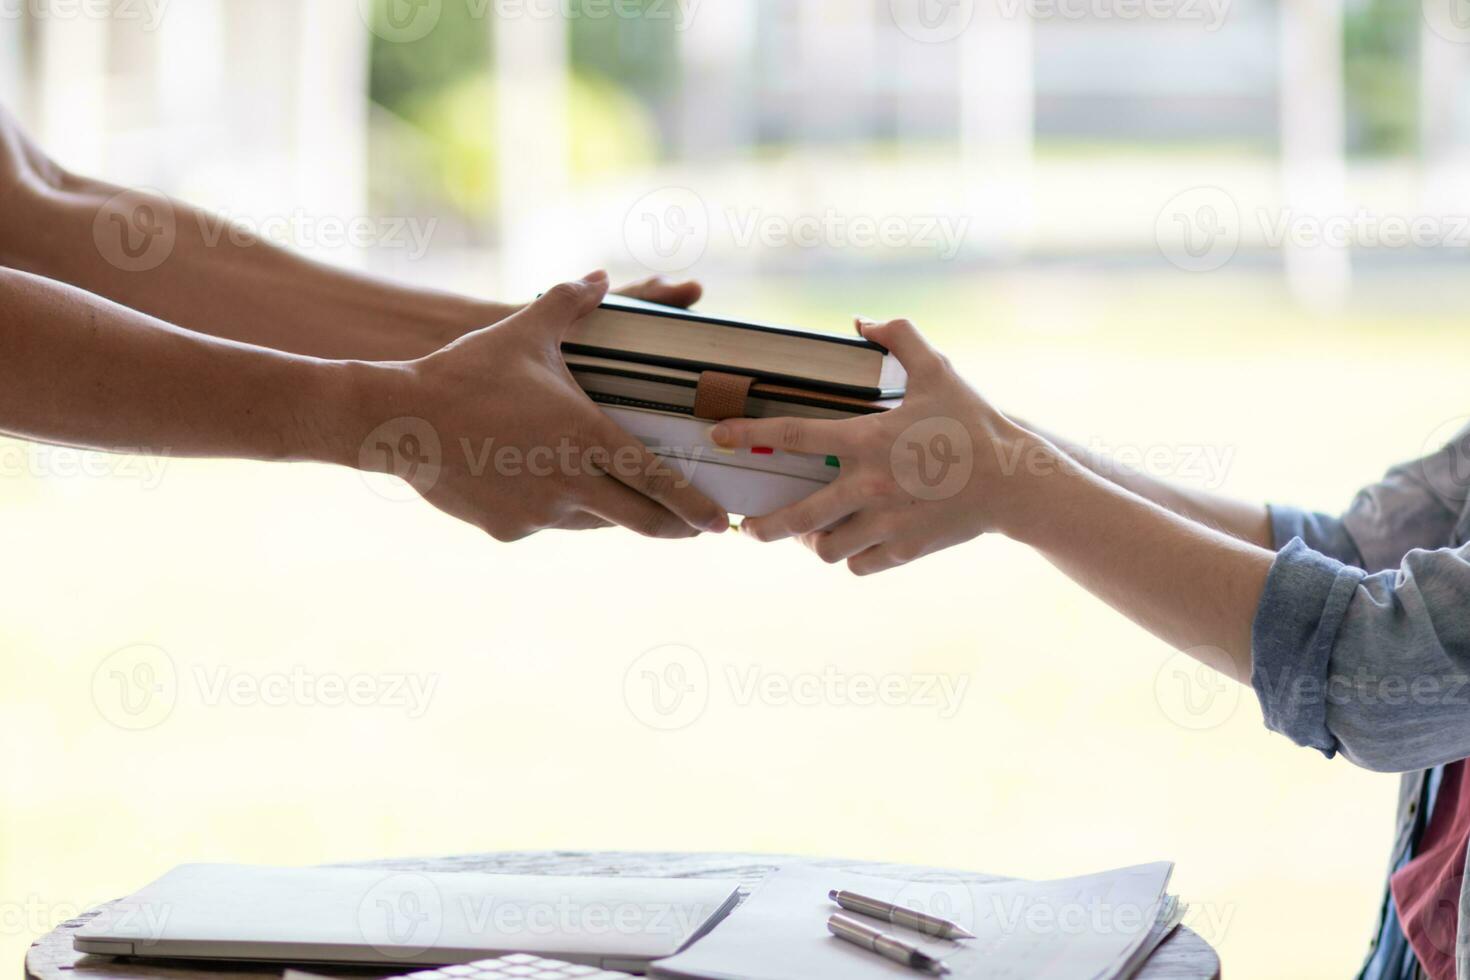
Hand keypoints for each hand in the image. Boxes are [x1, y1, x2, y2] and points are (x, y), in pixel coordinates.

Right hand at [354, 271, 729, 541]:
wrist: (399, 420)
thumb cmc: (466, 373)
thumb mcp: (523, 332)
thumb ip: (568, 303)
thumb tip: (597, 277)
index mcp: (587, 436)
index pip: (659, 482)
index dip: (694, 507)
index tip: (721, 523)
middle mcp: (571, 483)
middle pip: (640, 520)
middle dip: (674, 528)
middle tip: (692, 529)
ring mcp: (540, 514)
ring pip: (595, 522)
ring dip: (611, 512)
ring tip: (620, 498)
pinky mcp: (510, 530)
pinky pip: (548, 524)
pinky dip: (555, 510)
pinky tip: (538, 485)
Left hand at [711, 317, 1033, 574]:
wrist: (1016, 482)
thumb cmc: (973, 423)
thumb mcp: (939, 371)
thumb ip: (900, 338)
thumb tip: (862, 322)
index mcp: (868, 440)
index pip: (793, 436)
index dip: (749, 435)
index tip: (718, 437)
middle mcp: (870, 486)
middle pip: (796, 517)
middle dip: (763, 526)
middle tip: (748, 526)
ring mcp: (887, 523)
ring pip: (826, 548)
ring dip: (812, 541)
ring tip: (811, 531)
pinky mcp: (905, 550)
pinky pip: (859, 565)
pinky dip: (851, 557)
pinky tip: (852, 544)